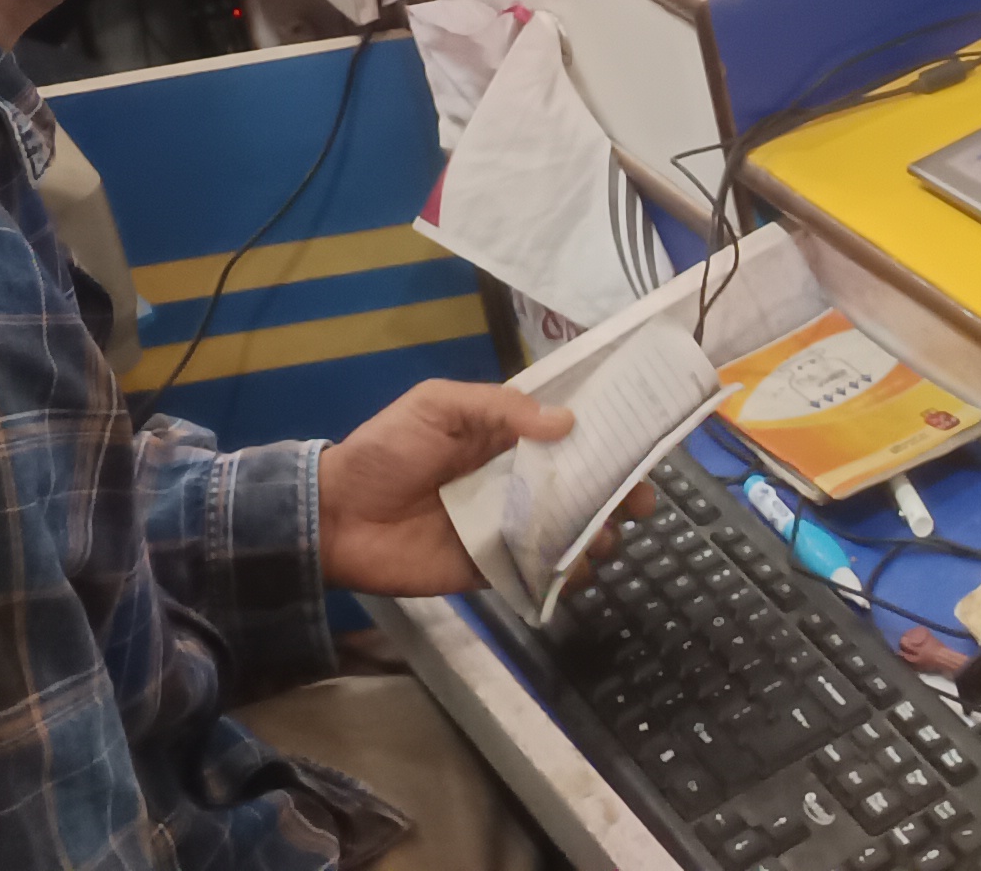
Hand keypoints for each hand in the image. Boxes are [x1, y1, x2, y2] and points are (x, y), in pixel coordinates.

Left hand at [315, 381, 656, 598]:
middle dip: (617, 491)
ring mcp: (507, 526)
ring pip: (570, 529)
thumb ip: (499, 409)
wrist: (336, 517)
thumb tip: (566, 421)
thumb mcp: (437, 406)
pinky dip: (566, 573)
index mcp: (504, 435)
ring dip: (597, 534)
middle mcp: (515, 479)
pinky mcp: (493, 568)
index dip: (605, 434)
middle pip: (581, 483)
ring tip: (603, 538)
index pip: (566, 430)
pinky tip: (578, 570)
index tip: (643, 441)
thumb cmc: (386, 451)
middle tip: (639, 502)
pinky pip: (539, 571)